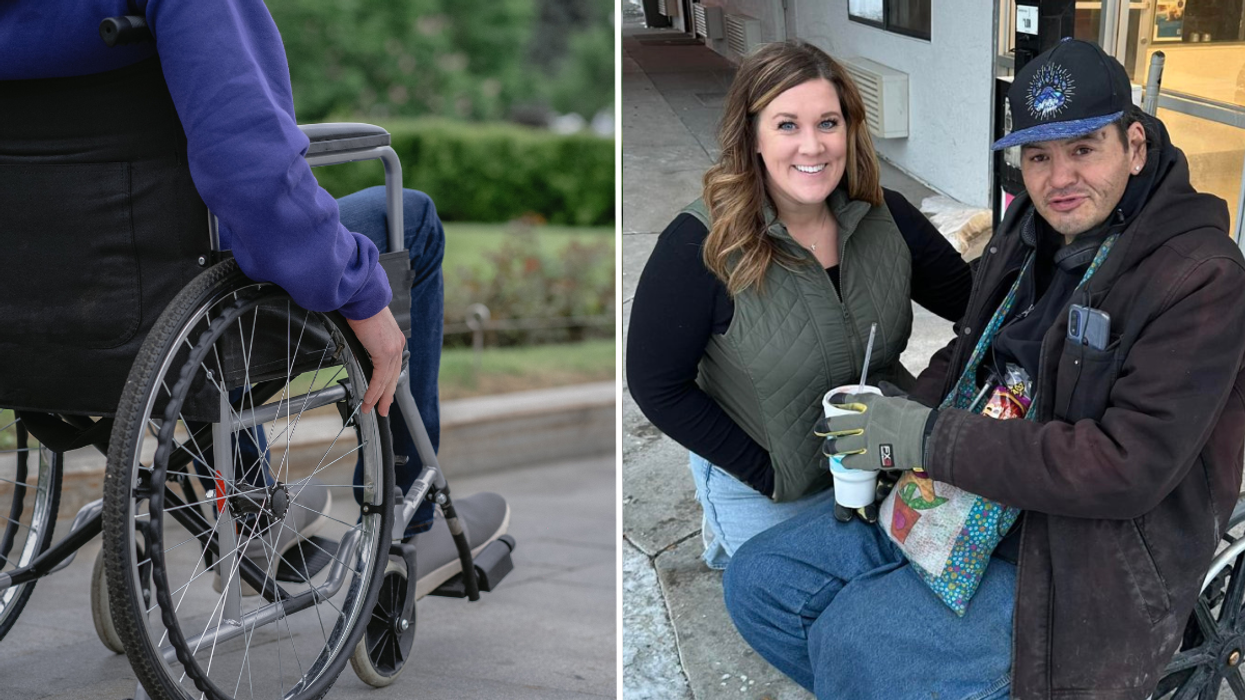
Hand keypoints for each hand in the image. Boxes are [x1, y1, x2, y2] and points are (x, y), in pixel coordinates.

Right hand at [345, 308, 405, 416]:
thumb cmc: (360, 308)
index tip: (383, 392)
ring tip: (371, 409)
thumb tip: (359, 353)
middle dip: (387, 395)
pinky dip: (373, 391)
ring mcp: (393, 349)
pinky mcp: (385, 353)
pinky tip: (368, 400)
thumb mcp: (366, 329)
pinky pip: (379, 378)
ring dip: (377, 397)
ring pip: (386, 380)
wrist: (362, 298)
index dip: (388, 382)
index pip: (393, 366)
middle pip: (393, 377)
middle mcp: (397, 345)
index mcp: (395, 339)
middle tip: (382, 409)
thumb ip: (366, 343)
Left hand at [814, 393, 931, 472]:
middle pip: (837, 424)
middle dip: (824, 427)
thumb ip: (891, 392)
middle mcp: (865, 421)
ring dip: (831, 448)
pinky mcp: (871, 458)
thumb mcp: (904, 399)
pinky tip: (844, 462)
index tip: (832, 400)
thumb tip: (883, 383)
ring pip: (840, 444)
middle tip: (819, 429)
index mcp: (873, 404)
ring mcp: (866, 440)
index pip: (849, 400)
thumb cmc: (919, 416)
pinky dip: (847, 462)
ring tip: (827, 450)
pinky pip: (853, 461)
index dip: (838, 400)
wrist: (927, 437)